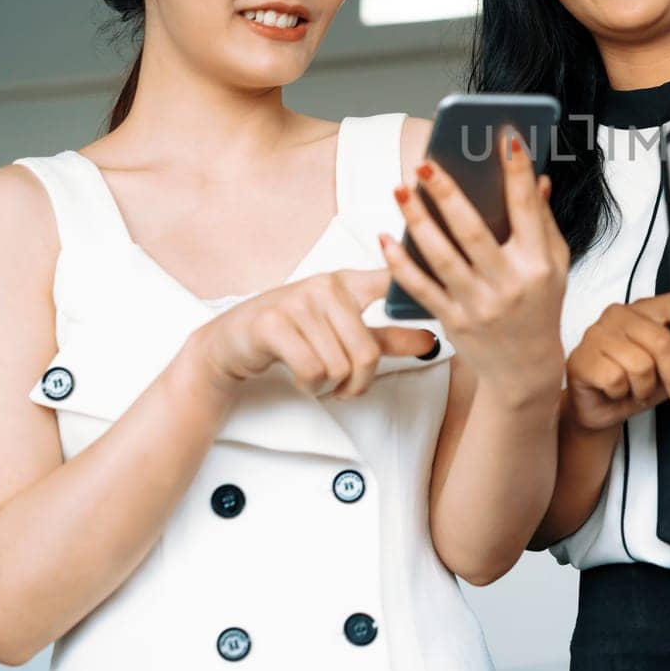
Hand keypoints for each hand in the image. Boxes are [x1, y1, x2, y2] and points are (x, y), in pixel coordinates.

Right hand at [194, 268, 439, 397]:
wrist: (232, 342)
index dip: (415, 286)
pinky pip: (313, 371)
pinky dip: (311, 386)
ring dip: (331, 387)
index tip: (437, 304)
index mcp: (348, 282)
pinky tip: (302, 378)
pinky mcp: (275, 324)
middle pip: (367, 352)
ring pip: (340, 366)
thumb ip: (388, 336)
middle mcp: (326, 286)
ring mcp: (299, 302)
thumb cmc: (293, 332)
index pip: (392, 280)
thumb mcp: (343, 330)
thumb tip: (432, 339)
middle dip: (359, 382)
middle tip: (347, 389)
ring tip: (319, 379)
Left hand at [380, 130, 569, 405]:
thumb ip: (544, 222)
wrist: (525, 369)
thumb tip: (536, 178)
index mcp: (538, 264)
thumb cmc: (541, 307)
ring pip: (440, 257)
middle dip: (448, 194)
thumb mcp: (556, 265)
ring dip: (417, 221)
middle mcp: (508, 284)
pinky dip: (399, 263)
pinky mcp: (452, 321)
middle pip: (473, 232)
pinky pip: (419, 288)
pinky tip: (385, 237)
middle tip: (426, 164)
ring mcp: (478, 304)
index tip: (504, 136)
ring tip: (401, 189)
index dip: (516, 171)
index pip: (526, 208)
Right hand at [566, 294, 669, 431]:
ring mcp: (597, 333)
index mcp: (645, 309)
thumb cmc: (637, 384)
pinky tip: (614, 391)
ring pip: (640, 365)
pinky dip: (620, 394)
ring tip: (635, 389)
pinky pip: (616, 379)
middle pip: (662, 342)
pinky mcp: (581, 357)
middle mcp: (619, 314)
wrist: (600, 410)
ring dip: (644, 388)